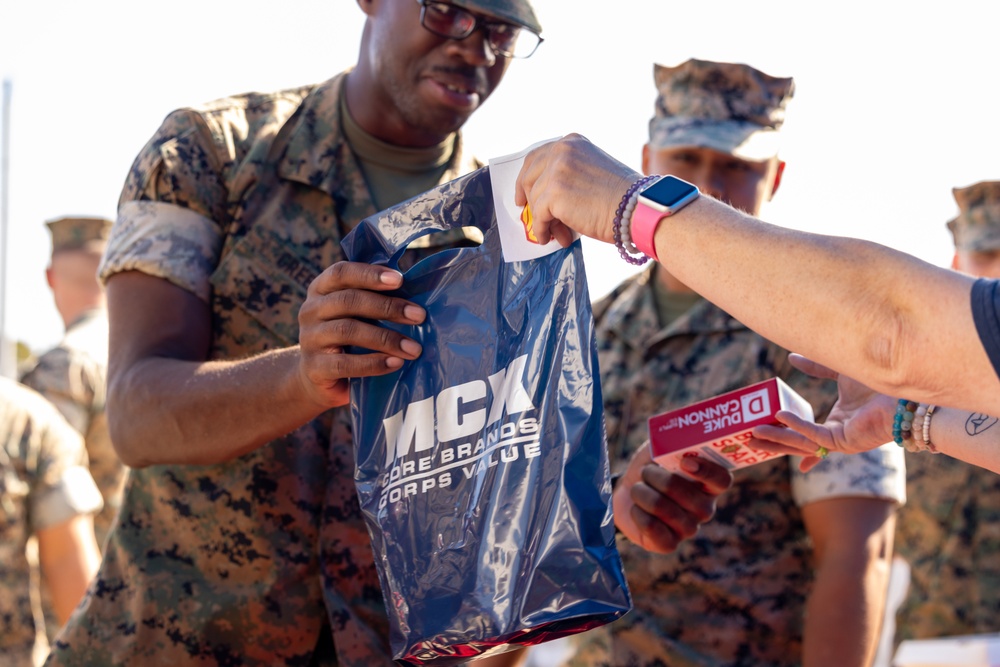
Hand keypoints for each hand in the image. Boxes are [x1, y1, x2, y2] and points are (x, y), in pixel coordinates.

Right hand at [296, 261, 424, 408]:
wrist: (316, 381)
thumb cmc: (346, 340)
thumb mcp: (355, 315)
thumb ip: (375, 300)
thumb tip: (417, 292)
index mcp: (321, 290)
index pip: (341, 273)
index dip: (370, 274)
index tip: (400, 280)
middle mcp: (311, 310)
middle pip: (349, 301)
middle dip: (387, 307)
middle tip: (419, 316)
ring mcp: (309, 339)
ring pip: (348, 330)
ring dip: (386, 338)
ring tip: (414, 348)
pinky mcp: (314, 368)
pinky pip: (345, 364)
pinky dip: (373, 363)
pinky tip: (395, 363)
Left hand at [515, 134, 639, 246]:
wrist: (636, 207)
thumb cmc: (621, 197)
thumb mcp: (592, 171)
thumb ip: (568, 176)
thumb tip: (545, 200)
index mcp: (572, 142)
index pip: (537, 157)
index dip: (527, 178)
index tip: (524, 196)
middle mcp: (562, 150)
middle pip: (529, 176)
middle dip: (529, 200)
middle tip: (532, 219)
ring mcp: (556, 170)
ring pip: (535, 199)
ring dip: (543, 220)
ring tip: (554, 234)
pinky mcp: (554, 193)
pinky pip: (538, 216)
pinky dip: (542, 229)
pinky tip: (549, 238)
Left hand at [613, 442, 731, 553]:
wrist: (626, 493)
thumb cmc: (649, 467)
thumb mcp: (659, 447)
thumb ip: (671, 437)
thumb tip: (675, 424)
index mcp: (708, 482)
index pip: (723, 480)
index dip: (707, 471)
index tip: (685, 462)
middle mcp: (704, 508)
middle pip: (691, 498)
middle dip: (661, 480)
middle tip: (646, 472)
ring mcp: (688, 528)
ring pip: (666, 511)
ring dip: (643, 494)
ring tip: (638, 488)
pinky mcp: (668, 543)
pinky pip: (654, 529)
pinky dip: (638, 514)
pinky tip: (636, 508)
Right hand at [750, 354, 896, 471]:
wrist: (910, 391)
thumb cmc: (882, 381)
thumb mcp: (840, 370)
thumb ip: (816, 366)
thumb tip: (791, 357)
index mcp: (840, 421)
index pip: (808, 434)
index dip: (788, 435)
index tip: (769, 437)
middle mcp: (840, 433)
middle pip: (799, 443)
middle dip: (774, 442)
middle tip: (748, 437)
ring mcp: (843, 440)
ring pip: (802, 444)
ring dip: (778, 439)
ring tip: (754, 433)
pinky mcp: (847, 441)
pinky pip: (815, 436)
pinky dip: (797, 426)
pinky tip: (780, 416)